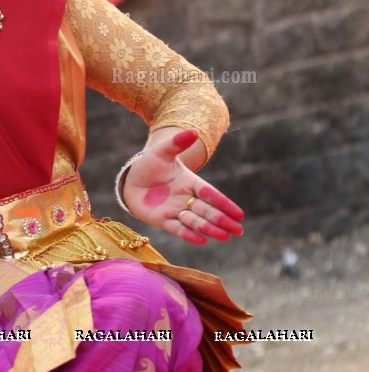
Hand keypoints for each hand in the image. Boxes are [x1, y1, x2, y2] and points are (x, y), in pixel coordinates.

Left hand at [123, 130, 243, 244]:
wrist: (130, 179)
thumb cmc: (148, 165)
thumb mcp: (161, 152)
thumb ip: (177, 143)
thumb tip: (193, 131)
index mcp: (190, 182)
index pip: (211, 194)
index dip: (224, 204)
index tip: (240, 214)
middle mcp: (185, 199)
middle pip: (206, 211)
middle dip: (222, 220)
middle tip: (238, 230)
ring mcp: (174, 210)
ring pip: (194, 221)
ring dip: (208, 228)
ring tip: (224, 236)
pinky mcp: (162, 220)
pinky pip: (177, 229)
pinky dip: (188, 234)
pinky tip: (201, 240)